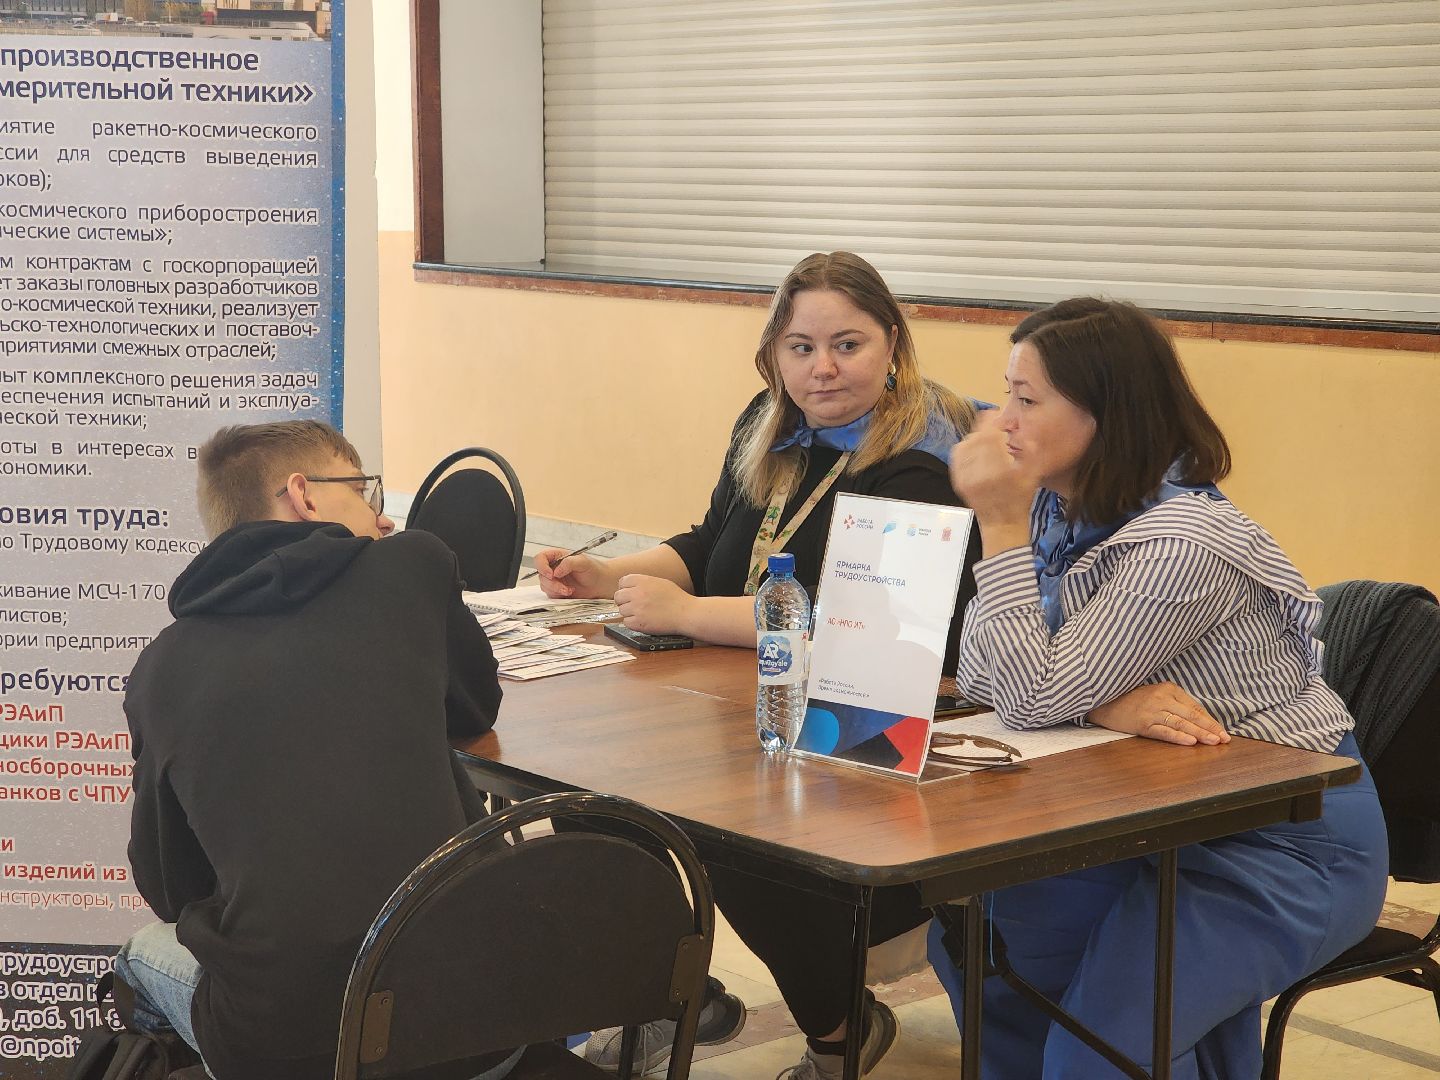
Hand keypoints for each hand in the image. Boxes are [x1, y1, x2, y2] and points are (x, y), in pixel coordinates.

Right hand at [533, 549, 615, 599]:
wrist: (601, 584)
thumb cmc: (594, 570)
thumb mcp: (583, 562)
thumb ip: (568, 563)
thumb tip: (556, 571)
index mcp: (557, 556)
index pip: (540, 558)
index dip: (541, 566)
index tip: (550, 574)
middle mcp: (553, 568)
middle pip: (541, 575)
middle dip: (552, 583)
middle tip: (563, 587)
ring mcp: (554, 580)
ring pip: (544, 586)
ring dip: (556, 590)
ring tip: (569, 590)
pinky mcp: (557, 591)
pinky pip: (550, 594)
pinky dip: (559, 595)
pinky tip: (570, 592)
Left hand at [614, 574, 692, 634]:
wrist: (686, 613)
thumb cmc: (676, 598)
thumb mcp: (660, 582)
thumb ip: (643, 582)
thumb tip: (628, 586)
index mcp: (642, 581)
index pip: (622, 582)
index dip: (626, 588)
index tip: (630, 593)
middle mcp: (637, 593)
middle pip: (618, 596)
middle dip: (624, 601)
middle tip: (634, 605)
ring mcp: (636, 608)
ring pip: (621, 610)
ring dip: (629, 613)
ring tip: (643, 613)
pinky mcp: (638, 623)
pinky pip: (626, 622)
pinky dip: (633, 623)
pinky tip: (644, 620)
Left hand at [948, 411, 1037, 529]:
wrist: (1001, 523)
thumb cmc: (1020, 498)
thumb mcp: (1033, 474)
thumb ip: (1030, 451)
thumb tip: (1024, 432)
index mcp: (1001, 471)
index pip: (990, 437)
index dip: (991, 422)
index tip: (995, 414)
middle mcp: (981, 474)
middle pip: (976, 439)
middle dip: (984, 428)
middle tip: (992, 425)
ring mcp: (967, 479)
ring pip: (965, 446)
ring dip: (974, 437)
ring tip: (984, 437)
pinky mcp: (959, 482)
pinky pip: (957, 457)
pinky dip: (964, 447)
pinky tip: (972, 447)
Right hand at [1088, 682, 1229, 746]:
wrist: (1102, 701)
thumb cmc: (1130, 699)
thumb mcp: (1154, 694)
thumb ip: (1174, 703)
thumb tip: (1197, 721)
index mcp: (1168, 688)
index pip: (1195, 707)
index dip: (1210, 720)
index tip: (1222, 731)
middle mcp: (1161, 697)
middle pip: (1191, 714)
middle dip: (1210, 728)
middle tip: (1224, 739)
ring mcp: (1151, 710)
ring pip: (1181, 723)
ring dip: (1200, 733)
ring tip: (1214, 742)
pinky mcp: (1142, 722)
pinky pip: (1164, 731)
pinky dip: (1178, 736)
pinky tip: (1190, 741)